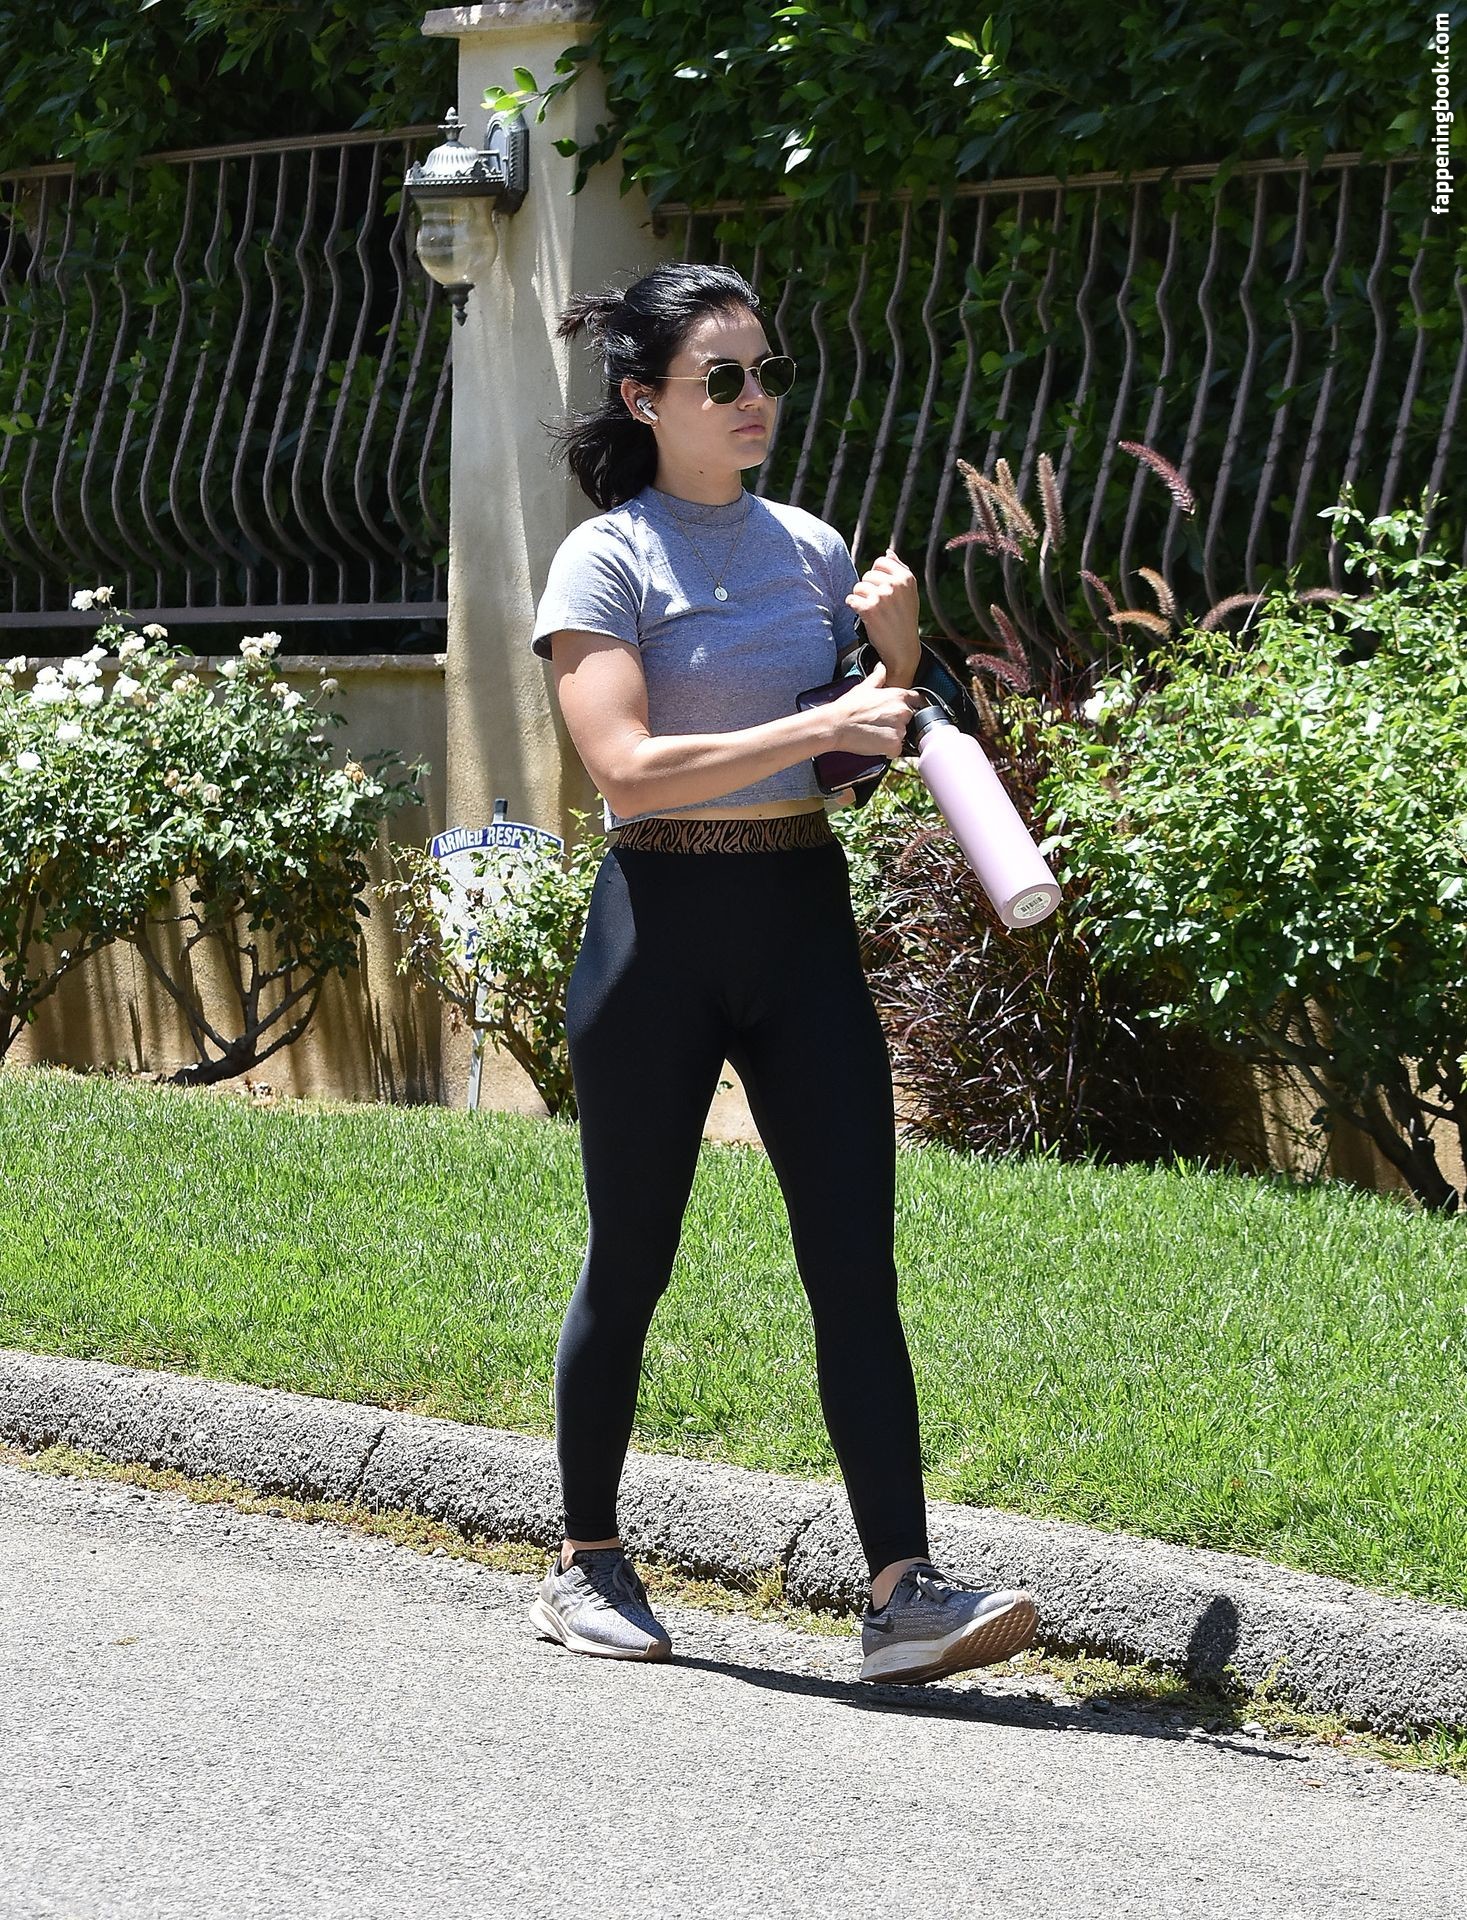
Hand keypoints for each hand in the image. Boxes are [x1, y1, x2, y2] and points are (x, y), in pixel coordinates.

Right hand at [824, 658, 926, 759]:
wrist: (836, 725)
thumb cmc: (848, 707)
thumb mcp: (864, 687)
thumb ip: (878, 676)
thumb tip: (881, 667)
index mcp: (898, 696)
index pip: (918, 700)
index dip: (910, 706)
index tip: (900, 711)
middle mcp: (903, 711)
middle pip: (910, 720)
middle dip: (898, 723)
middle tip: (880, 724)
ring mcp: (900, 729)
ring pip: (904, 736)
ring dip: (893, 736)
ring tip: (875, 733)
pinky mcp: (894, 745)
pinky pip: (896, 750)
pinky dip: (888, 750)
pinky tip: (874, 743)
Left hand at [846, 544, 919, 677]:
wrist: (902, 648)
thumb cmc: (904, 620)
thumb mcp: (909, 593)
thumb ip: (900, 570)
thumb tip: (888, 552)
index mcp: (906, 578)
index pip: (880, 562)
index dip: (876, 575)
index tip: (879, 589)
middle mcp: (895, 585)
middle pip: (867, 575)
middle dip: (868, 589)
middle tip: (877, 605)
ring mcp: (882, 596)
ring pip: (858, 587)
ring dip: (860, 598)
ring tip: (871, 611)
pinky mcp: (869, 609)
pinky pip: (851, 599)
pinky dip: (854, 607)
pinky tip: (864, 615)